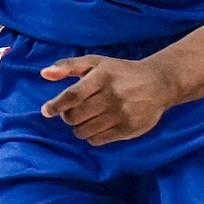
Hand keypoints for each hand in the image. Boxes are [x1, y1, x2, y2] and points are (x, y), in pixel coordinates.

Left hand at [41, 54, 181, 144]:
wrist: (159, 83)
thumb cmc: (121, 72)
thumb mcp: (96, 63)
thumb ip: (69, 66)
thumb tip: (44, 74)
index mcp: (102, 77)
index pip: (71, 96)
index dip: (55, 106)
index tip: (47, 111)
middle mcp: (112, 95)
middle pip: (75, 116)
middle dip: (68, 116)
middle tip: (73, 112)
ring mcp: (122, 114)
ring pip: (84, 131)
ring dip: (79, 127)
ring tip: (85, 119)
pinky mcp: (129, 129)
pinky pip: (98, 140)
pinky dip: (91, 136)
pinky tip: (97, 126)